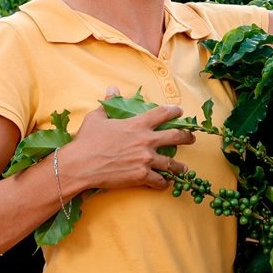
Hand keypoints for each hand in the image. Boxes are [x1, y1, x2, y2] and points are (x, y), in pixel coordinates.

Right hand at [64, 87, 194, 191]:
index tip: (180, 111)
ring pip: (172, 163)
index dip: (174, 111)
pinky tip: (165, 184)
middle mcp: (146, 140)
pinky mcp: (142, 175)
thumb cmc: (87, 140)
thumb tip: (112, 89)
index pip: (162, 113)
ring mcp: (146, 159)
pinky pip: (160, 180)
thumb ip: (109, 104)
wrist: (80, 165)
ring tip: (183, 169)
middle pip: (176, 136)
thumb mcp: (97, 118)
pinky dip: (163, 183)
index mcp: (137, 124)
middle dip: (187, 137)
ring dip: (179, 167)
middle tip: (191, 138)